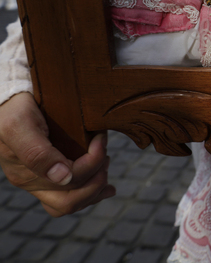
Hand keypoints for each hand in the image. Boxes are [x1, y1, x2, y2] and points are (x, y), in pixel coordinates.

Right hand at [0, 93, 115, 216]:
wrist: (8, 103)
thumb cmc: (14, 111)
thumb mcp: (19, 126)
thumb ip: (37, 153)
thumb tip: (62, 177)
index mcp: (26, 174)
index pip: (70, 181)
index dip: (93, 162)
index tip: (101, 139)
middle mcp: (32, 183)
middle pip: (72, 200)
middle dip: (97, 180)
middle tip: (106, 156)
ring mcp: (40, 183)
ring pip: (73, 202)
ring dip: (96, 186)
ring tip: (105, 162)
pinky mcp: (48, 178)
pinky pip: (71, 197)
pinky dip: (92, 190)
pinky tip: (103, 176)